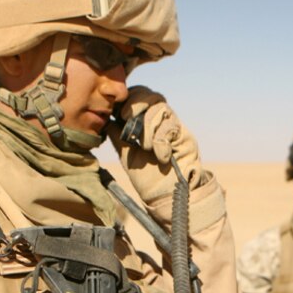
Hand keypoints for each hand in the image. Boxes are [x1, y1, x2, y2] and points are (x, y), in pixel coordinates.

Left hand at [109, 85, 202, 201]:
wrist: (166, 196)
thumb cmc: (147, 177)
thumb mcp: (126, 153)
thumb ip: (118, 134)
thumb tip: (107, 117)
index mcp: (147, 123)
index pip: (141, 96)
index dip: (129, 99)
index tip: (118, 112)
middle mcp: (162, 122)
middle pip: (153, 95)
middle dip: (136, 104)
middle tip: (126, 117)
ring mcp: (175, 128)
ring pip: (160, 107)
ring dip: (148, 127)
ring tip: (145, 147)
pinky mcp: (186, 137)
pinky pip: (170, 127)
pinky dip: (160, 141)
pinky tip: (160, 156)